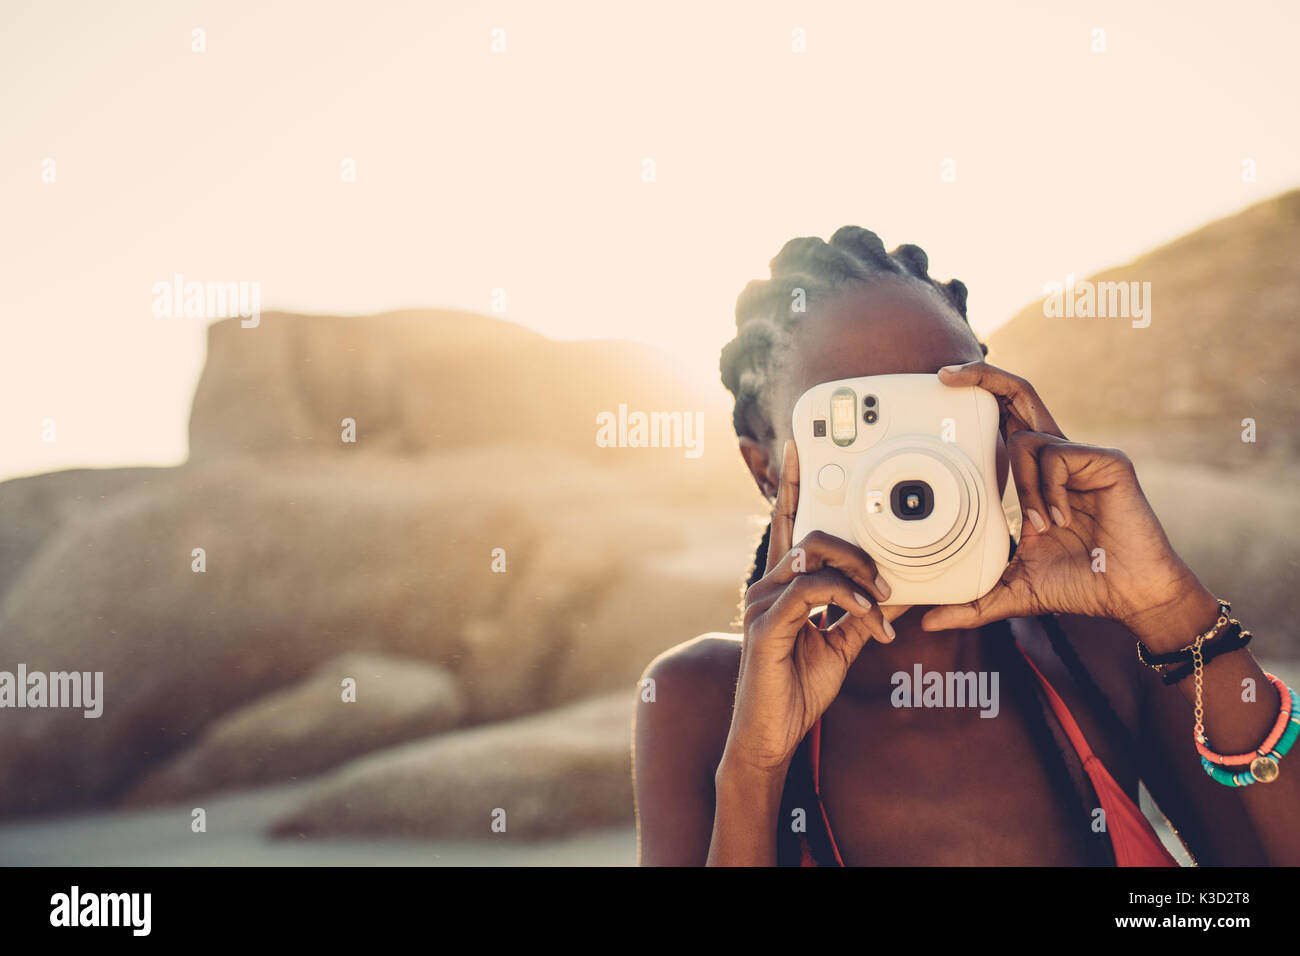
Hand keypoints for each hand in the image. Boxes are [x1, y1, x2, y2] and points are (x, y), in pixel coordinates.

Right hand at [721, 440, 902, 775]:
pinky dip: (846, 598)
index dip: (790, 484)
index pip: (787, 525)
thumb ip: (862, 612)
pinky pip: (810, 592)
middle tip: (888, 578)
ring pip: (812, 559)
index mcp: (782, 586)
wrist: (772, 736)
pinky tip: (867, 617)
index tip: (799, 448)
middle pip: (810, 536)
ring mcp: (761, 603)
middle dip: (856, 547)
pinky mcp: (765, 626)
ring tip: (882, 598)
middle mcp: (766, 586)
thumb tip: (897, 589)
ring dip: (857, 573)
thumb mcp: (842, 644)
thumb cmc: (798, 689)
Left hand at [920, 361, 1217, 649]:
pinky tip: (1062, 521)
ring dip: (1023, 488)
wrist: (1131, 595)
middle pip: (1018, 397)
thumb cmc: (1080, 584)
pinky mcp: (1106, 461)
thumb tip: (926, 622)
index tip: (942, 387)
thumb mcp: (1012, 591)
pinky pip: (1055, 457)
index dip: (977, 401)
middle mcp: (1057, 457)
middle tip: (946, 377)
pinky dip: (1048, 492)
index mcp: (1036, 476)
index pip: (1004, 424)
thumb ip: (971, 601)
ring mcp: (1082, 456)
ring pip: (1027, 439)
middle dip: (982, 377)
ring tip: (1041, 528)